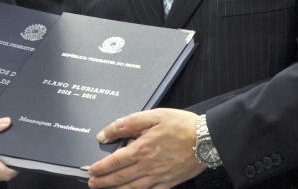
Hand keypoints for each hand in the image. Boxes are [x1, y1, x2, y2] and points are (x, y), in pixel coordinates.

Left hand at [87, 108, 205, 188]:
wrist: (206, 139)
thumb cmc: (182, 126)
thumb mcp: (153, 116)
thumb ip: (129, 123)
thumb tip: (107, 132)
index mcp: (142, 148)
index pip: (115, 161)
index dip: (100, 167)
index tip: (91, 169)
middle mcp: (147, 165)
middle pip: (120, 176)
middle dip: (103, 181)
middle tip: (92, 183)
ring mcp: (158, 176)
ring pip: (132, 187)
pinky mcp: (169, 182)